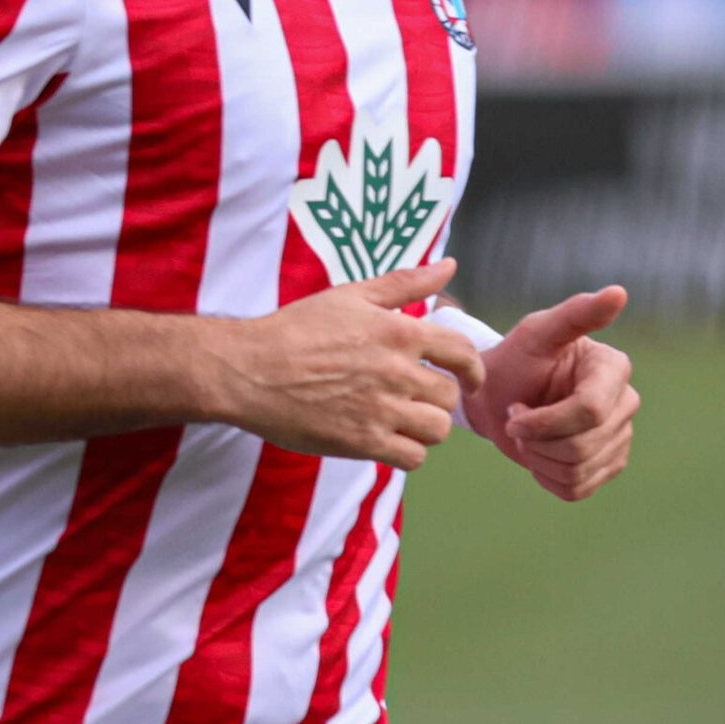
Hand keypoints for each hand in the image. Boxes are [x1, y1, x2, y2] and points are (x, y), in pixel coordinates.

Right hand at [210, 257, 487, 471]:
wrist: (250, 370)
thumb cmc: (296, 328)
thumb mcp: (352, 295)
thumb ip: (405, 283)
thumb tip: (449, 265)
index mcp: (398, 332)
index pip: (462, 352)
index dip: (474, 368)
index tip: (471, 379)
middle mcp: (397, 372)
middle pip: (449, 396)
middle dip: (438, 398)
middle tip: (416, 397)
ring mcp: (381, 410)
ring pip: (437, 430)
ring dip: (426, 427)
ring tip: (404, 420)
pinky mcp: (363, 443)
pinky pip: (413, 457)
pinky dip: (407, 452)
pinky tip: (389, 440)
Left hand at [465, 284, 637, 501]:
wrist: (497, 396)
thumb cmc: (515, 360)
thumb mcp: (537, 333)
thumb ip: (576, 314)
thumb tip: (619, 292)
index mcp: (614, 369)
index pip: (589, 411)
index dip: (545, 421)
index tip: (515, 409)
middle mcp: (626, 403)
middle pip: (583, 446)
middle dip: (537, 439)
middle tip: (516, 420)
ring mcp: (620, 438)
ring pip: (578, 470)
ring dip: (538, 458)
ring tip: (526, 434)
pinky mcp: (607, 466)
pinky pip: (577, 489)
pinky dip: (546, 476)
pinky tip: (537, 452)